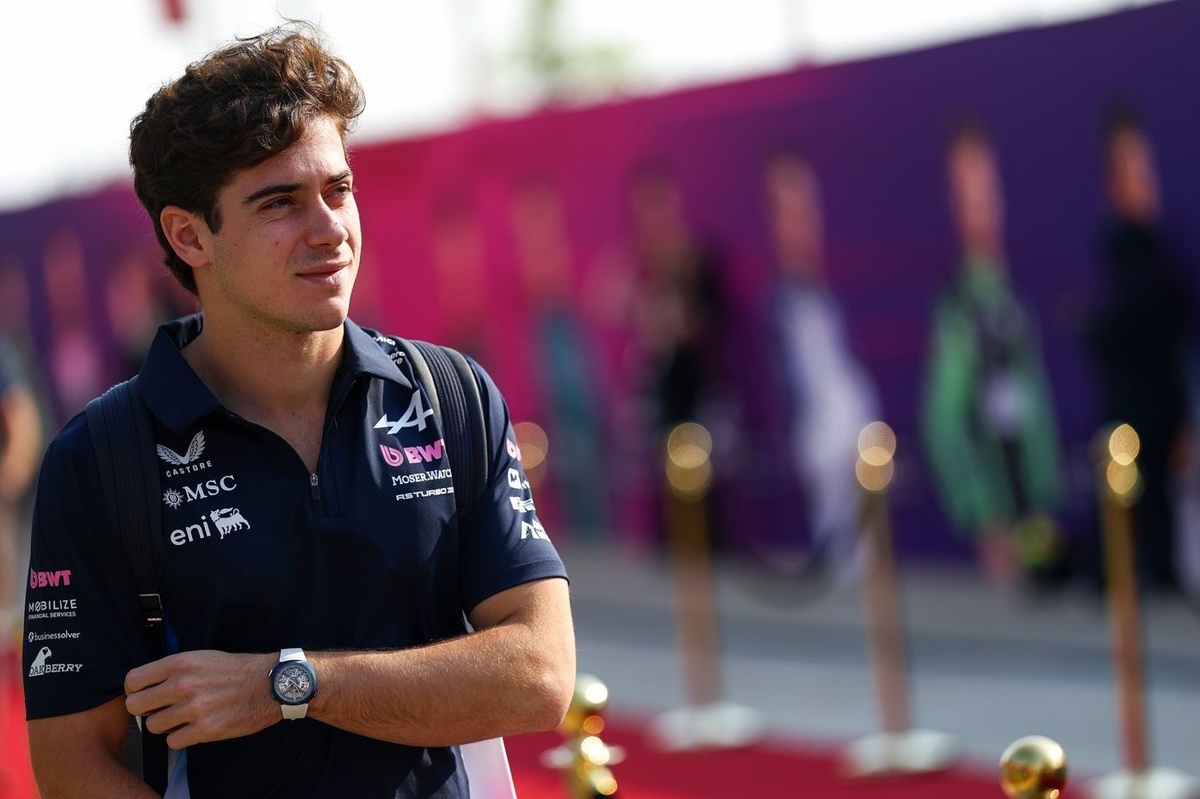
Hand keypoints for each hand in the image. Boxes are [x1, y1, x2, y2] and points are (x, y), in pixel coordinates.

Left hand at [125, 650, 277, 749]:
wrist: (271, 684)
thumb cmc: (236, 670)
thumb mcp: (202, 657)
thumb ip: (173, 669)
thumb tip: (146, 686)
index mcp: (180, 663)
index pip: (132, 681)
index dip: (135, 690)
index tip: (146, 694)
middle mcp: (183, 684)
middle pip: (135, 706)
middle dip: (145, 710)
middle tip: (160, 710)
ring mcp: (194, 708)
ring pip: (153, 727)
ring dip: (165, 725)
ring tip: (182, 718)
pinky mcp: (205, 729)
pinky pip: (173, 742)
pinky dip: (181, 737)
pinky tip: (194, 728)